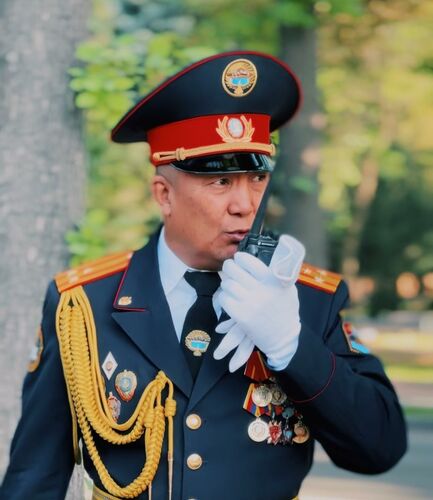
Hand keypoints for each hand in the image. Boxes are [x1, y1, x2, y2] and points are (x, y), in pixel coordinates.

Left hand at [214, 235, 304, 371]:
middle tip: (230, 268)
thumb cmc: (286, 310)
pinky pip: (224, 299)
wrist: (283, 337)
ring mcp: (250, 304)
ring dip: (227, 283)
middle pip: (234, 270)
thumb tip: (265, 256)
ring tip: (231, 284)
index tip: (239, 258)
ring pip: (227, 284)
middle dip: (229, 267)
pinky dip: (225, 297)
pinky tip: (231, 298)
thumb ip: (278, 273)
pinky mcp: (241, 316)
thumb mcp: (288, 288)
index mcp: (274, 280)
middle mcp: (261, 290)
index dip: (240, 257)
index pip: (250, 261)